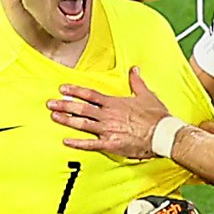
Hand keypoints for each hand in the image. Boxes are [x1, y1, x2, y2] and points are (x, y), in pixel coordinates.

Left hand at [52, 70, 170, 156]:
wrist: (163, 134)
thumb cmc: (156, 116)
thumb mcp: (146, 94)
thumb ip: (137, 81)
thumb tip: (134, 69)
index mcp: (114, 103)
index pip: (90, 95)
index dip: (75, 91)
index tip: (62, 89)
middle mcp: (108, 115)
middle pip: (81, 108)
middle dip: (64, 105)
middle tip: (50, 104)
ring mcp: (108, 130)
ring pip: (82, 124)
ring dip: (67, 120)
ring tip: (54, 117)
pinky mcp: (111, 144)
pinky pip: (91, 144)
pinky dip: (77, 143)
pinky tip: (66, 141)